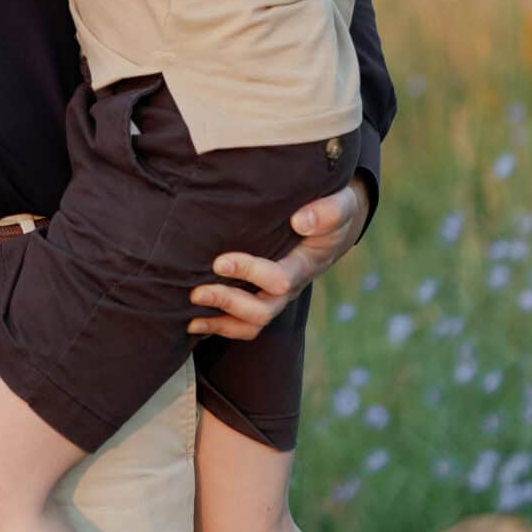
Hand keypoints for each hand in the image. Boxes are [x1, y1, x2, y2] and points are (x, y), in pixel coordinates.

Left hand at [188, 177, 369, 340]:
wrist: (329, 227)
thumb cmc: (331, 212)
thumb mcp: (341, 204)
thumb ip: (328, 212)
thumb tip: (301, 221)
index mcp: (304, 265)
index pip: (279, 279)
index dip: (250, 273)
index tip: (221, 262)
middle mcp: (288, 287)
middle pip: (261, 311)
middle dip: (228, 303)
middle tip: (197, 292)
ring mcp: (274, 296)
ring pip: (250, 324)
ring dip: (219, 322)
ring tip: (190, 315)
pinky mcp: (260, 297)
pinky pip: (241, 325)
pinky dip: (217, 326)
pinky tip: (191, 321)